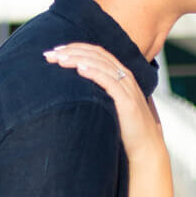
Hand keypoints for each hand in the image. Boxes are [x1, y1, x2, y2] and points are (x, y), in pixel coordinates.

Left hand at [43, 44, 163, 163]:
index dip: (76, 48)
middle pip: (96, 55)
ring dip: (78, 59)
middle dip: (72, 51)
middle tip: (50, 54)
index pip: (97, 53)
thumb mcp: (111, 105)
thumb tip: (74, 90)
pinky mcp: (127, 101)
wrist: (146, 148)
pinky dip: (94, 73)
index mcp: (121, 75)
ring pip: (101, 65)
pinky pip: (109, 82)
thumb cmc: (125, 129)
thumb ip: (99, 93)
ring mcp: (127, 88)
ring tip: (60, 60)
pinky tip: (80, 69)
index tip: (56, 51)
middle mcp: (125, 77)